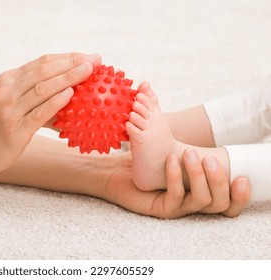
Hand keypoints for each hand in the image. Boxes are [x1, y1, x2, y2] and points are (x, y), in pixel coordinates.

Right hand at [0, 53, 100, 176]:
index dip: (67, 57)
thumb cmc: (3, 127)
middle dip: (71, 62)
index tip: (89, 55)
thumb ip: (41, 98)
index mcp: (9, 79)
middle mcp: (7, 90)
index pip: (42, 62)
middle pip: (43, 71)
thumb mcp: (16, 105)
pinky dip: (55, 102)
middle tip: (94, 60)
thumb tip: (76, 97)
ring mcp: (9, 109)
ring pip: (41, 88)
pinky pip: (37, 113)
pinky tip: (70, 95)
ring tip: (88, 71)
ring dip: (67, 77)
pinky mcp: (14, 129)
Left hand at [102, 151, 249, 218]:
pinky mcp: (162, 209)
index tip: (243, 177)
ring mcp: (178, 208)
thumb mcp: (174, 152)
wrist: (117, 172)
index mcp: (200, 192)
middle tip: (208, 158)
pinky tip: (171, 160)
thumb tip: (210, 128)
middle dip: (219, 180)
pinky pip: (176, 198)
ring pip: (202, 201)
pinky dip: (176, 177)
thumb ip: (194, 148)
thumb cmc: (146, 161)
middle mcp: (192, 203)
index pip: (229, 202)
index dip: (241, 195)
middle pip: (220, 203)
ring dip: (199, 177)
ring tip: (188, 155)